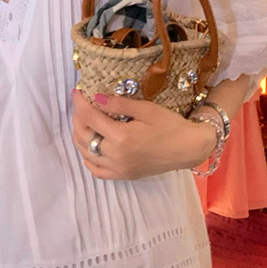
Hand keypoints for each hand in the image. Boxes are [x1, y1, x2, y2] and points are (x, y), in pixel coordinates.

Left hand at [72, 89, 215, 179]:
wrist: (189, 149)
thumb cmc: (170, 125)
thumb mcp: (146, 109)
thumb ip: (119, 104)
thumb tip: (96, 98)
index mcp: (121, 137)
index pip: (90, 118)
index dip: (80, 103)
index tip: (77, 91)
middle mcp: (115, 156)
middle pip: (84, 136)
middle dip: (77, 117)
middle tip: (81, 104)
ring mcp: (118, 169)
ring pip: (86, 153)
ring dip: (80, 135)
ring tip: (83, 120)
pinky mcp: (123, 176)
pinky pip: (96, 170)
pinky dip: (88, 157)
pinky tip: (91, 145)